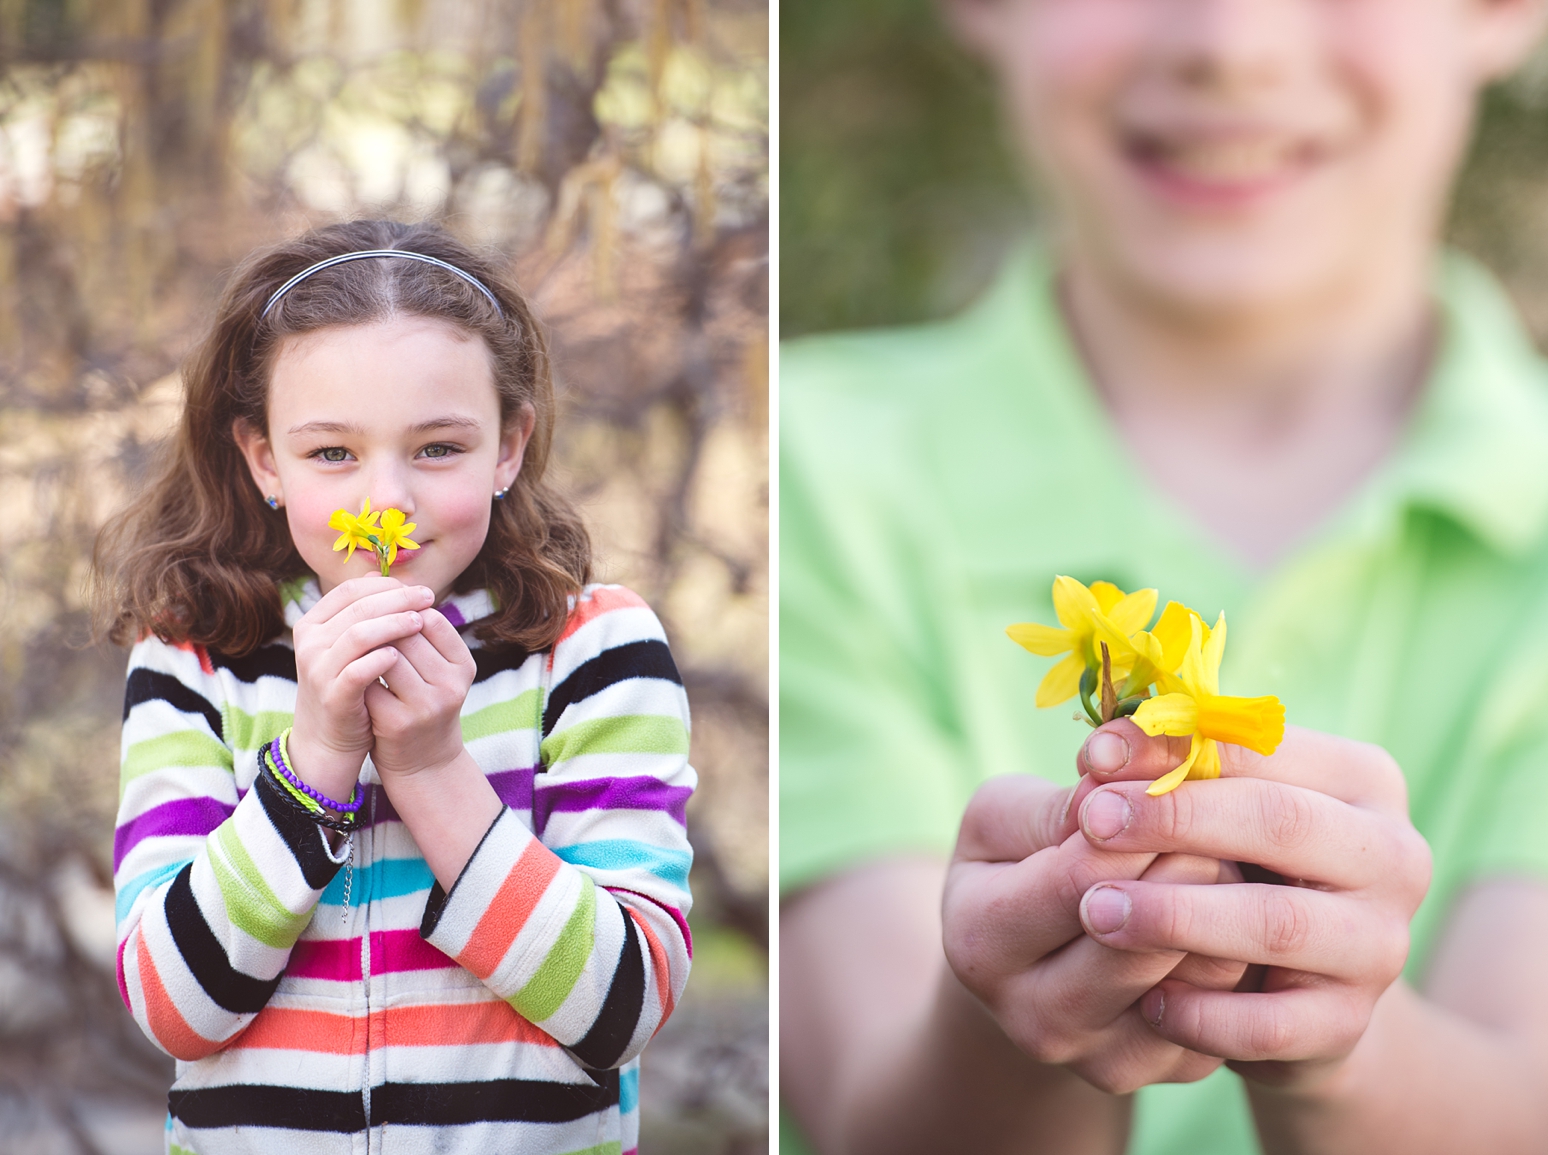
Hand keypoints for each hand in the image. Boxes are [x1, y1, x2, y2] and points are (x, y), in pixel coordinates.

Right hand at [288, 576, 434, 800]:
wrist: (326, 740)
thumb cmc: (346, 687)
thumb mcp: (349, 647)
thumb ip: (362, 614)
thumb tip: (386, 577)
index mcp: (312, 624)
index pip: (351, 590)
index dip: (387, 586)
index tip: (418, 588)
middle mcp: (309, 642)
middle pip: (358, 607)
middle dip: (398, 599)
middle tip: (428, 597)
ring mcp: (317, 670)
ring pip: (359, 634)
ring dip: (394, 624)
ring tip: (421, 621)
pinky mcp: (332, 696)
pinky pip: (358, 671)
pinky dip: (381, 659)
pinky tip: (402, 655)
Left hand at [363, 606, 476, 777]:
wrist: (424, 761)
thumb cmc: (424, 702)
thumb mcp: (437, 669)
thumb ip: (420, 633)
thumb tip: (380, 580)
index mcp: (463, 666)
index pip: (432, 619)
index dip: (403, 610)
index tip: (384, 610)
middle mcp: (450, 685)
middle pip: (408, 635)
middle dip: (382, 625)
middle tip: (360, 622)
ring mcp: (425, 706)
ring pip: (387, 656)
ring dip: (367, 646)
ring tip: (353, 642)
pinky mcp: (398, 723)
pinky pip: (370, 683)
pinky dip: (357, 672)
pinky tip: (349, 669)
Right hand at [941, 727, 1247, 1094]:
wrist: (1029, 971)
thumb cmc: (1015, 870)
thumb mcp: (1002, 821)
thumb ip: (1053, 803)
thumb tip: (1117, 786)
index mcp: (981, 942)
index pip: (1080, 878)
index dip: (1138, 820)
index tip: (1175, 773)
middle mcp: (1035, 1017)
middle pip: (1143, 937)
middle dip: (1191, 861)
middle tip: (1224, 809)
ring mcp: (1101, 1058)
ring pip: (1198, 976)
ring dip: (1227, 907)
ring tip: (1229, 854)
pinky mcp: (1163, 1073)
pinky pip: (1227, 1007)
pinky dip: (1242, 952)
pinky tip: (1233, 908)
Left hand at [1070, 725, 1431, 1088]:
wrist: (1294, 990)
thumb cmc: (1236, 864)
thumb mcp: (1215, 808)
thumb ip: (1169, 774)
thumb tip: (1100, 757)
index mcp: (1362, 779)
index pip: (1267, 745)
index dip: (1174, 747)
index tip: (1094, 757)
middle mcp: (1392, 856)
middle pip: (1281, 822)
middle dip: (1174, 819)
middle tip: (1090, 824)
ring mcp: (1380, 945)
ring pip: (1277, 925)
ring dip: (1175, 915)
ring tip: (1096, 910)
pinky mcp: (1350, 1023)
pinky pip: (1270, 1024)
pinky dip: (1202, 1014)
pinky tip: (1145, 1001)